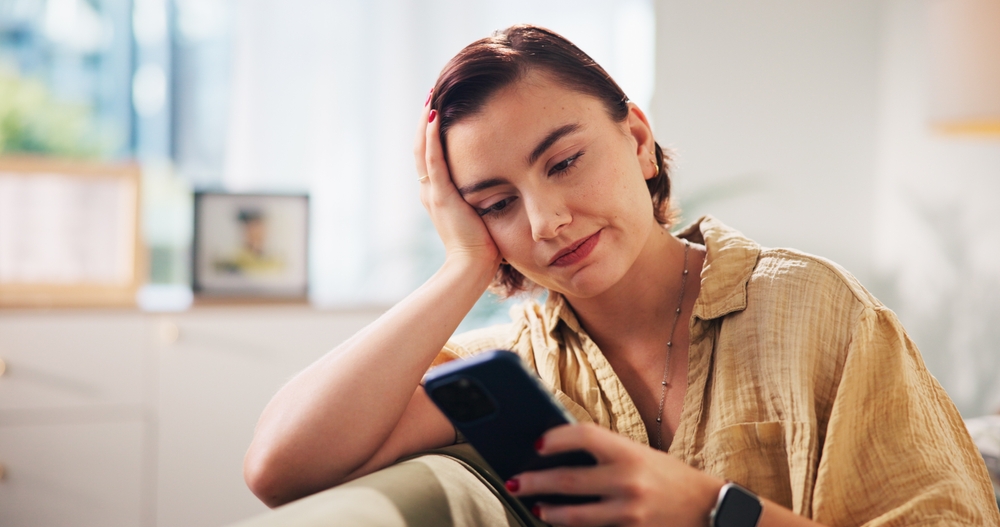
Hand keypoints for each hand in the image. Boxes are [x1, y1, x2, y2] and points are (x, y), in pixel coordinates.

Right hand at [414, 96, 500, 268]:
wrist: (472, 267)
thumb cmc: (484, 247)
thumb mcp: (483, 214)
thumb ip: (485, 197)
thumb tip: (505, 183)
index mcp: (438, 195)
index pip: (431, 156)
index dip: (433, 133)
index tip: (440, 109)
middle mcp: (430, 190)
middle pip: (421, 147)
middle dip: (426, 120)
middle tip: (432, 93)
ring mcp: (433, 192)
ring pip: (422, 149)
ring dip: (426, 122)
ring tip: (431, 96)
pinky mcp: (440, 195)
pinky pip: (433, 159)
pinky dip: (432, 136)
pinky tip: (435, 116)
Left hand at [508, 423, 723, 526]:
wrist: (709, 509)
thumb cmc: (668, 477)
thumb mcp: (640, 455)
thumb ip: (606, 454)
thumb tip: (559, 453)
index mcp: (629, 452)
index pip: (582, 435)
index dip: (554, 438)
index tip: (536, 443)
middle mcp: (628, 481)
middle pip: (568, 479)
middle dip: (534, 482)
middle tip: (513, 482)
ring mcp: (629, 513)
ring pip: (574, 516)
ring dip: (549, 512)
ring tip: (535, 508)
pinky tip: (560, 524)